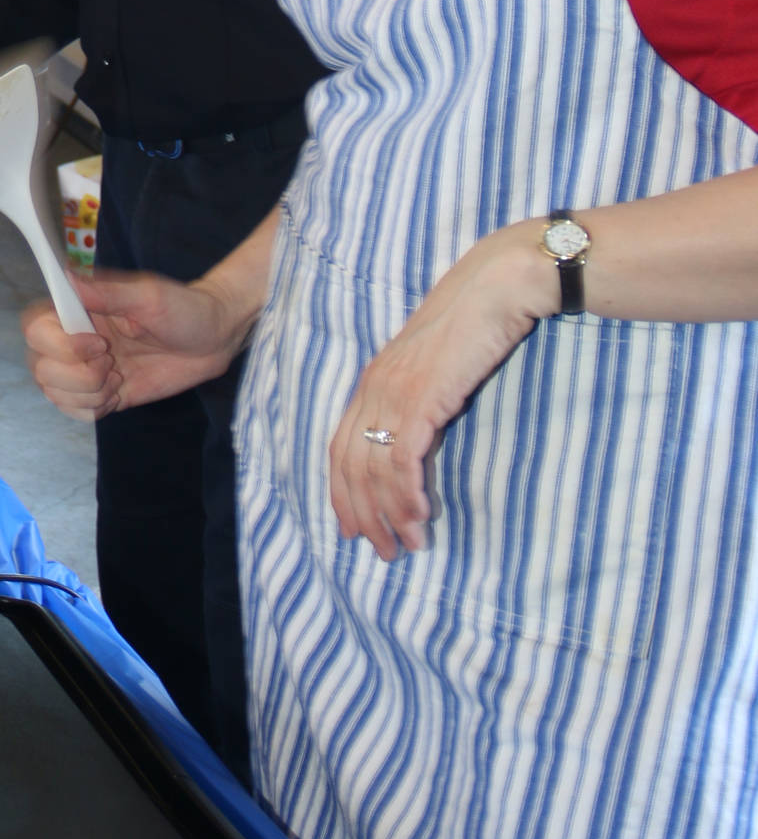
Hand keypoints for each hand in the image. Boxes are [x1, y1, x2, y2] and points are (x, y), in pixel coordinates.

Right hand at [22, 271, 247, 422]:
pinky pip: (76, 411)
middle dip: (77, 375)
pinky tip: (119, 392)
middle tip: (113, 363)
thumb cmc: (184, 308)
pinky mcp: (102, 394)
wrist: (214, 338)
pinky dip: (94, 408)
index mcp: (79, 310)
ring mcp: (86, 369)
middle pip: (40, 366)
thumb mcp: (148, 296)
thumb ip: (106, 292)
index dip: (59, 343)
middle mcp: (75, 340)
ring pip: (55, 392)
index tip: (98, 344)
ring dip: (88, 394)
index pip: (36, 328)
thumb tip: (64, 276)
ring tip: (118, 377)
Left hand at [327, 219, 557, 560]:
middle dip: (362, 514)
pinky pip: (402, 459)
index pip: (341, 446)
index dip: (342, 492)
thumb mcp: (437, 365)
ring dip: (388, 515)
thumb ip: (422, 395)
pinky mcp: (421, 397)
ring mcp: (394, 392)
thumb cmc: (476, 322)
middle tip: (382, 552)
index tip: (354, 528)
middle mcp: (374, 387)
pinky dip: (406, 495)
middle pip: (349, 465)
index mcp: (373, 380)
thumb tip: (424, 433)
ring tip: (407, 546)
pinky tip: (420, 517)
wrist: (498, 286)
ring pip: (374, 469)